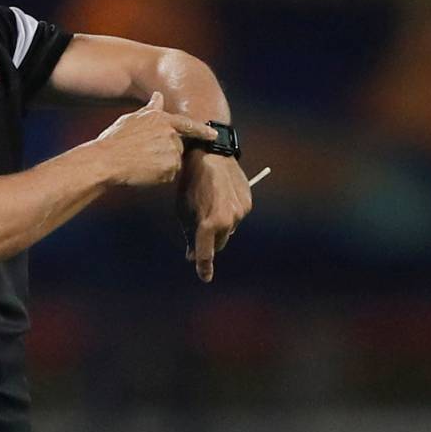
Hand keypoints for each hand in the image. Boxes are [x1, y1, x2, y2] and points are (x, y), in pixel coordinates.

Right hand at [95, 92, 218, 186]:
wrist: (107, 160)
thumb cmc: (115, 139)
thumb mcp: (133, 118)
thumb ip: (151, 108)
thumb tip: (158, 95)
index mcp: (162, 119)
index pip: (188, 124)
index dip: (202, 130)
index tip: (214, 134)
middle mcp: (171, 134)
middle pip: (178, 147)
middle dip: (166, 152)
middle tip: (143, 154)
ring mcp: (172, 152)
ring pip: (174, 162)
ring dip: (162, 165)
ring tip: (141, 162)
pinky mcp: (170, 169)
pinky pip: (169, 176)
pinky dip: (159, 177)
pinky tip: (143, 171)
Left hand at [179, 151, 252, 281]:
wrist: (210, 154)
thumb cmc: (190, 181)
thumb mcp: (182, 208)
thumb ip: (189, 233)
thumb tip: (192, 254)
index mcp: (209, 224)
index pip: (206, 253)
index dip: (204, 267)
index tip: (204, 277)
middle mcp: (228, 221)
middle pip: (219, 243)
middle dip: (209, 241)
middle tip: (198, 231)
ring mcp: (241, 212)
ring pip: (229, 229)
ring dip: (220, 225)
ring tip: (209, 204)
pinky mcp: (248, 203)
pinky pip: (237, 216)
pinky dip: (229, 213)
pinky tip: (220, 198)